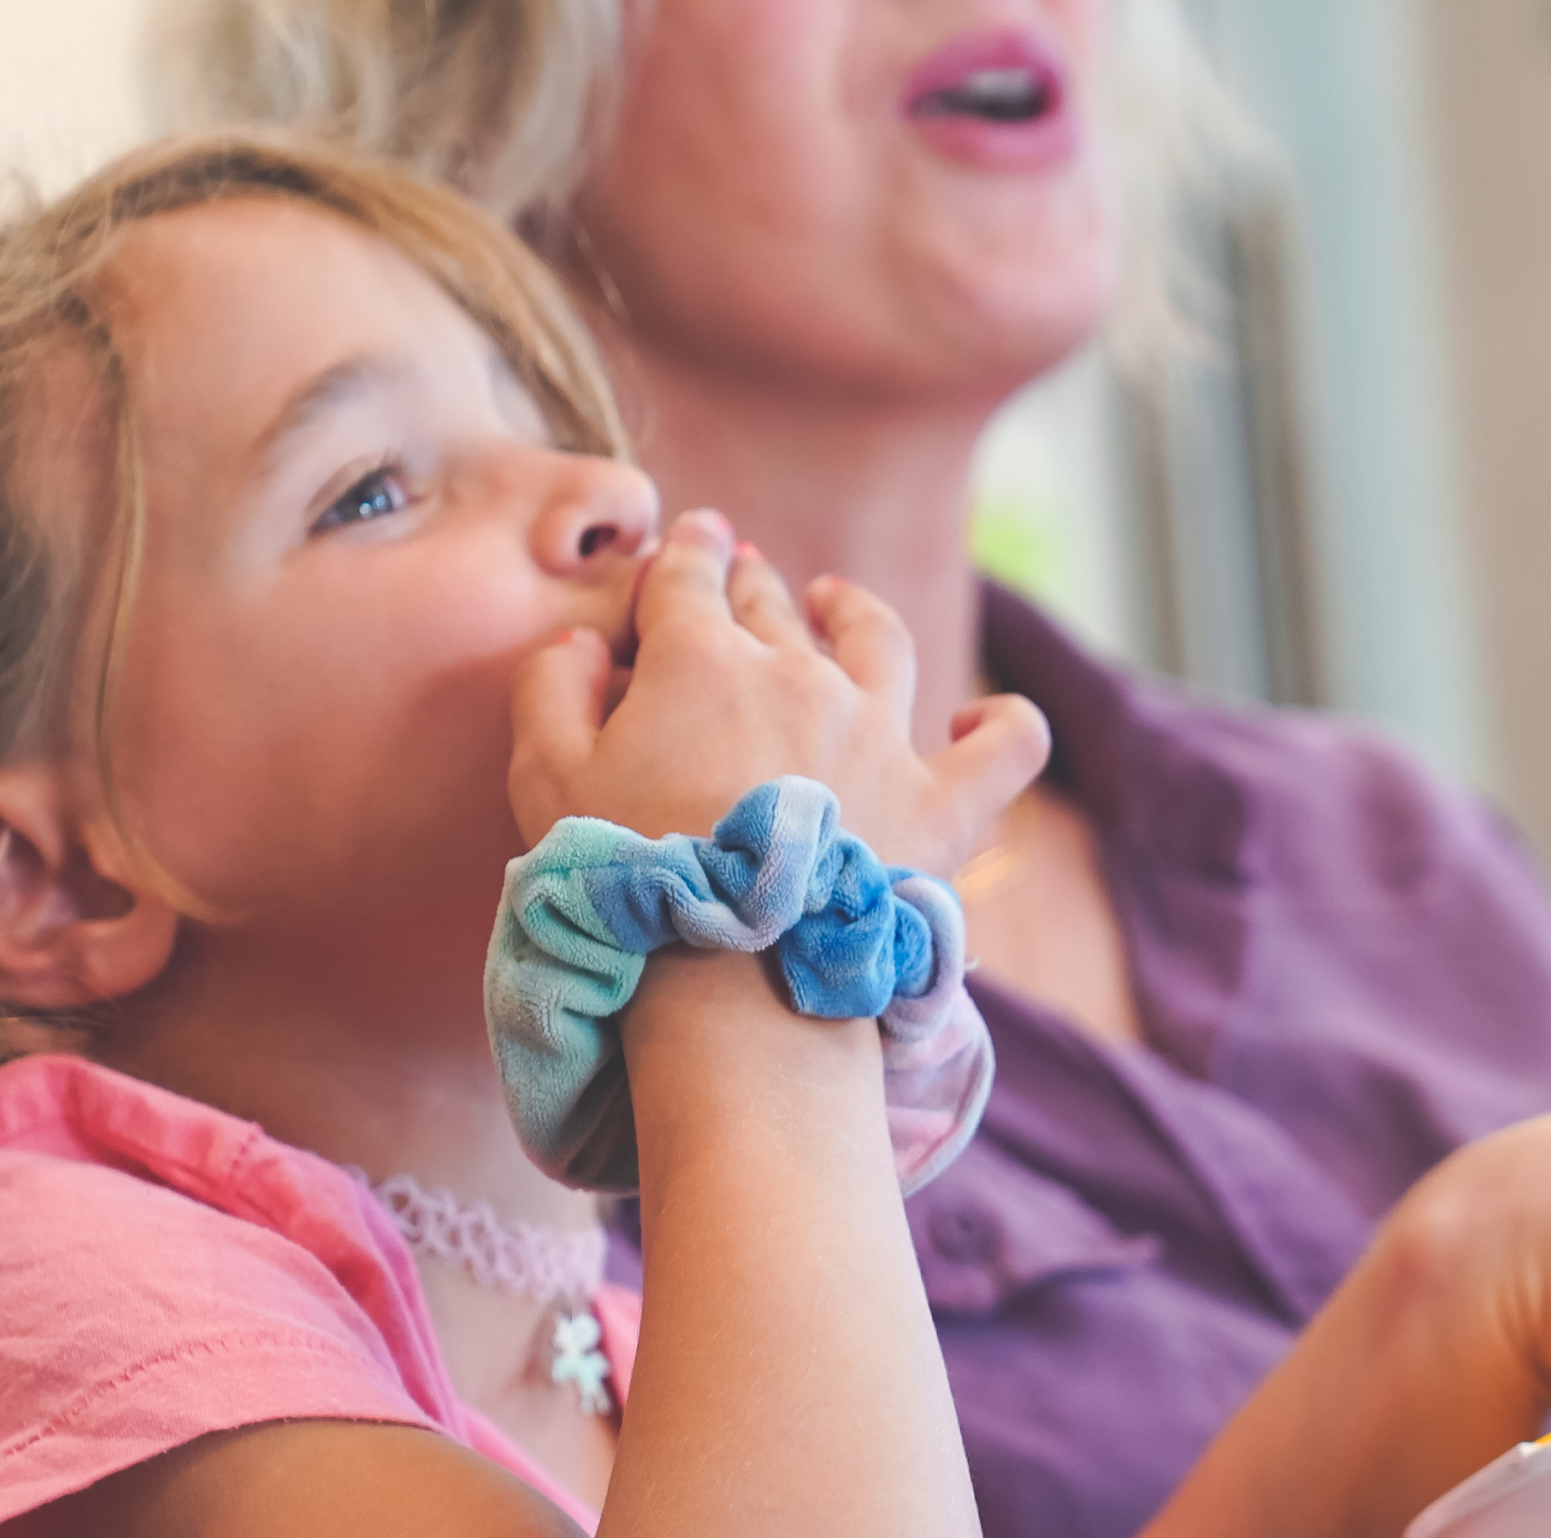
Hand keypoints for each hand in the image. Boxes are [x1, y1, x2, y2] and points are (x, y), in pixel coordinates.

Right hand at [508, 510, 1047, 871]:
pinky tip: (986, 717)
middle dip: (751, 584)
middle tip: (739, 579)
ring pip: (879, 639)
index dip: (683, 554)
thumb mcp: (544, 780)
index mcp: (701, 659)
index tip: (687, 544)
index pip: (687, 576)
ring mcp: (880, 733)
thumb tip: (583, 643)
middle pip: (773, 606)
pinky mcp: (943, 805)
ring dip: (855, 610)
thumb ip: (549, 690)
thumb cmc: (624, 881)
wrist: (731, 980)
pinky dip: (1004, 724)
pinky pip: (1005, 746)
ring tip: (838, 600)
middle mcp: (800, 674)